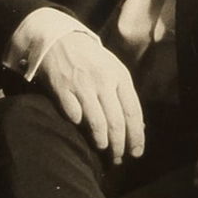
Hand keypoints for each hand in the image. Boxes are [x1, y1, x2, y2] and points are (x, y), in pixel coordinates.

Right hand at [34, 32, 144, 163]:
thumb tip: (137, 127)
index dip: (136, 136)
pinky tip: (80, 131)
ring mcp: (82, 85)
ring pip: (97, 122)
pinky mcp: (62, 89)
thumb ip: (123, 96)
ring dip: (101, 141)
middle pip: (116, 122)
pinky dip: (78, 126)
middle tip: (118, 158)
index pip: (133, 112)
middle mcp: (104, 81)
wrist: (60, 40)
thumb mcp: (113, 70)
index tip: (136, 152)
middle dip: (119, 145)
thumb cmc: (91, 60)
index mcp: (120, 76)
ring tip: (103, 148)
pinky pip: (73, 115)